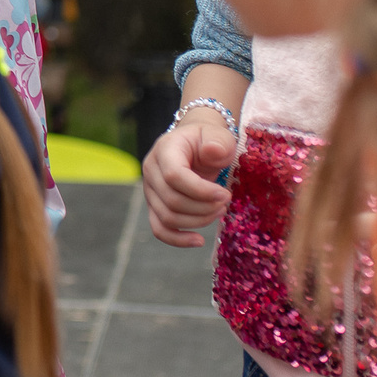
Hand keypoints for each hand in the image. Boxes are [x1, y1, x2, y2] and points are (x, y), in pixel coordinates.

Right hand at [143, 119, 237, 246]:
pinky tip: (199, 241)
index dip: (200, 190)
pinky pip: (159, 228)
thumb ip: (218, 142)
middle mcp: (151, 170)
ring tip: (219, 211)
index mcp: (164, 150)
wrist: (196, 144)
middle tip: (226, 202)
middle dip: (204, 207)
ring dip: (198, 221)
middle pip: (172, 200)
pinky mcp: (155, 205)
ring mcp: (150, 190)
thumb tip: (212, 151)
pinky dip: (178, 240)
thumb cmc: (209, 139)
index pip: (174, 175)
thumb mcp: (218, 135)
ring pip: (167, 217)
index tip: (225, 195)